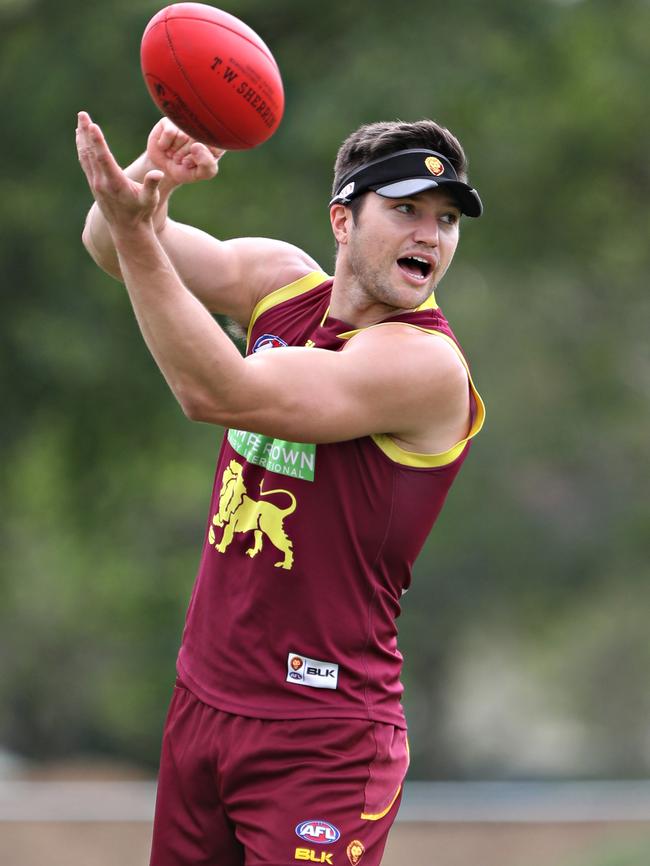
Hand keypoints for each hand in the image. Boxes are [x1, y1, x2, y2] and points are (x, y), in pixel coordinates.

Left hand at [77, 111, 162, 235]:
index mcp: (114, 183)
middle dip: (86, 132)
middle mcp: (101, 182)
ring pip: (85, 156)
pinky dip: (82, 148)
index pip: (103, 158)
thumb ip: (152, 185)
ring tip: (79, 121)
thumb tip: (158, 173)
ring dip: (81, 138)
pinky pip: (85, 162)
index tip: (91, 125)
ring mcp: (95, 183)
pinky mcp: (94, 184)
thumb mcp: (150, 200)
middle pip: (90, 152)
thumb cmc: (141, 212)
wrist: (128, 229)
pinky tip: (80, 139)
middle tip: (82, 114)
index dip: (97, 141)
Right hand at [147, 117, 224, 185]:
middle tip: (183, 160)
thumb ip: (207, 165)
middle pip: (197, 142)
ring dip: (175, 151)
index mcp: (214, 141)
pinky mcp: (171, 121)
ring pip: (182, 137)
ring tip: (174, 153)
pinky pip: (169, 132)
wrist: (162, 168)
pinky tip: (165, 146)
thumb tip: (197, 145)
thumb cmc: (184, 170)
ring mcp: (186, 123)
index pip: (216, 147)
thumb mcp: (199, 173)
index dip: (203, 158)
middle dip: (187, 156)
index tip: (195, 164)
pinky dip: (165, 145)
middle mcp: (201, 129)